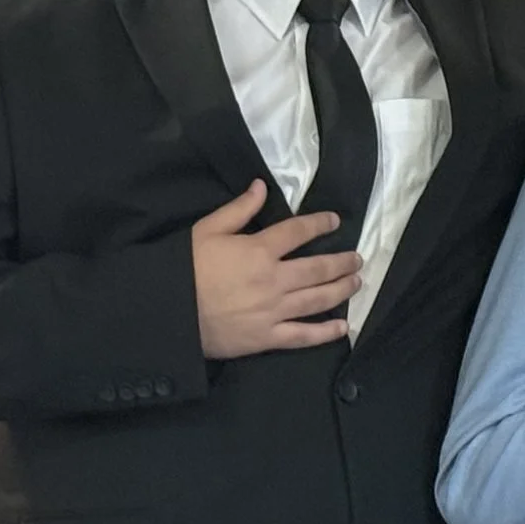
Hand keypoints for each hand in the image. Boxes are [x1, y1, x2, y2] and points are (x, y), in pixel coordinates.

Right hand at [191, 181, 362, 357]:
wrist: (166, 312)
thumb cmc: (184, 268)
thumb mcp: (207, 230)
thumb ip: (238, 209)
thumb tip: (262, 186)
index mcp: (259, 250)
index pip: (298, 232)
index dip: (320, 223)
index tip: (336, 221)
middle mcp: (274, 280)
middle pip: (318, 268)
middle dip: (342, 262)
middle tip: (357, 258)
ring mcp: (273, 311)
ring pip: (318, 299)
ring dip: (341, 290)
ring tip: (356, 282)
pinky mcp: (267, 337)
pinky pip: (303, 336)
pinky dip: (326, 332)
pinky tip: (342, 327)